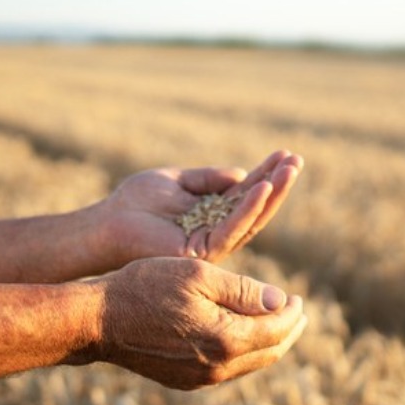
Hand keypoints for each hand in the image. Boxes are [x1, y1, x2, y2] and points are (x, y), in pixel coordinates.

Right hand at [88, 257, 305, 389]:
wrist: (99, 320)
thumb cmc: (146, 287)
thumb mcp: (199, 275)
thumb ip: (244, 290)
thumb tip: (281, 302)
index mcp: (226, 339)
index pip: (276, 329)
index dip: (292, 312)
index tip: (298, 297)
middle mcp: (218, 367)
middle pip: (269, 352)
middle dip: (288, 331)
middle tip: (297, 312)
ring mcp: (200, 379)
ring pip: (250, 364)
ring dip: (268, 343)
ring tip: (276, 322)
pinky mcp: (185, 380)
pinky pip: (228, 369)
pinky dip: (243, 352)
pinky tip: (241, 335)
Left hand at [102, 150, 303, 263]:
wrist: (107, 223)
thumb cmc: (136, 202)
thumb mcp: (177, 180)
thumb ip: (208, 178)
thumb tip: (242, 174)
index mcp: (212, 214)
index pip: (246, 194)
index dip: (266, 174)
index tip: (285, 154)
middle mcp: (216, 231)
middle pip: (256, 208)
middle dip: (278, 184)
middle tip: (297, 160)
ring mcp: (211, 244)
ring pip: (251, 219)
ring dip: (272, 194)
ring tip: (289, 170)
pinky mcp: (202, 251)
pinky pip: (232, 228)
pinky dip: (248, 208)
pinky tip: (263, 188)